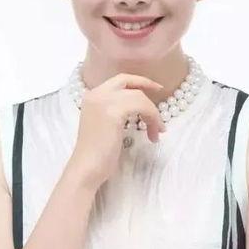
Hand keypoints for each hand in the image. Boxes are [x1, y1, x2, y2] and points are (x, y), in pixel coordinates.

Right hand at [68, 73, 166, 189]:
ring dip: (152, 113)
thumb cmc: (97, 154)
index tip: (154, 88)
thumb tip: (139, 108)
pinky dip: (152, 119)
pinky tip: (153, 135)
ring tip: (156, 131)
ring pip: (138, 96)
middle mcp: (95, 94)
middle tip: (161, 93)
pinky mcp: (113, 112)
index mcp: (91, 96)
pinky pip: (142, 107)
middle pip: (128, 81)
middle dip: (147, 85)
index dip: (138, 81)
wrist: (87, 168)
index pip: (118, 80)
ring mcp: (103, 101)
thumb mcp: (104, 125)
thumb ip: (115, 111)